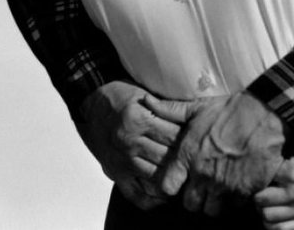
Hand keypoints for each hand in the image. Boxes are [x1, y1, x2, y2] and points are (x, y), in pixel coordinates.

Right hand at [77, 81, 191, 209]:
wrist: (94, 105)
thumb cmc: (124, 97)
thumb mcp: (144, 94)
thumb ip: (165, 107)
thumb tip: (192, 117)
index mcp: (138, 118)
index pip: (173, 134)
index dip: (189, 137)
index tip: (199, 139)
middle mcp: (130, 141)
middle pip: (167, 156)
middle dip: (184, 158)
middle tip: (197, 158)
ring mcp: (122, 160)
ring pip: (156, 176)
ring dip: (172, 176)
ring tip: (186, 173)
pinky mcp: (116, 174)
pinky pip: (137, 194)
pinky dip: (153, 198)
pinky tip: (165, 193)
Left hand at [146, 91, 284, 212]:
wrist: (265, 115)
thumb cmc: (230, 110)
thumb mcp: (198, 107)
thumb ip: (171, 110)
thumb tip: (146, 102)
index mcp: (188, 155)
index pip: (167, 187)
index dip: (172, 185)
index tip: (179, 179)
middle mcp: (203, 175)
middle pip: (189, 205)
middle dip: (194, 197)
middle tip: (201, 184)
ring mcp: (224, 186)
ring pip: (211, 210)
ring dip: (213, 201)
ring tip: (218, 187)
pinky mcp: (244, 192)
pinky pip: (232, 207)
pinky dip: (233, 200)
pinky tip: (235, 185)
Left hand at [254, 96, 293, 228]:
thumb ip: (279, 168)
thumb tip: (257, 174)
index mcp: (291, 173)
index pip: (260, 181)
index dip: (254, 178)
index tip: (253, 177)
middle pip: (261, 202)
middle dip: (256, 196)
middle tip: (258, 190)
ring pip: (268, 218)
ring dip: (263, 211)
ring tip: (265, 204)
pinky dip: (274, 225)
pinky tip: (275, 215)